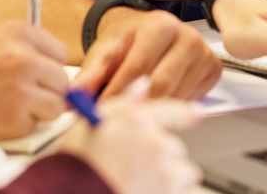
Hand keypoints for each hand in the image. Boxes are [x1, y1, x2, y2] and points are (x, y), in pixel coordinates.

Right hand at [0, 22, 67, 144]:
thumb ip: (29, 48)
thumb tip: (59, 68)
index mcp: (20, 32)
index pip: (60, 54)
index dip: (50, 68)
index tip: (40, 76)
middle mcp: (23, 58)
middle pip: (62, 81)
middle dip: (48, 90)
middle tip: (26, 94)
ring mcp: (19, 90)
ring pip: (54, 106)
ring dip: (39, 110)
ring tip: (12, 105)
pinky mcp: (10, 119)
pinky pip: (33, 125)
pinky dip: (20, 126)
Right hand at [60, 77, 201, 193]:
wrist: (70, 192)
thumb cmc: (74, 167)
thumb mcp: (90, 126)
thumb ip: (123, 103)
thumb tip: (143, 85)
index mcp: (137, 122)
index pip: (171, 110)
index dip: (185, 112)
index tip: (196, 113)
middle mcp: (155, 145)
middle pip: (175, 147)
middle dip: (163, 159)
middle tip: (140, 171)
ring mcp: (164, 173)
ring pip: (183, 174)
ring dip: (171, 182)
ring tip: (144, 187)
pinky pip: (182, 193)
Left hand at [75, 8, 220, 99]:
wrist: (145, 30)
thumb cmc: (127, 40)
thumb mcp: (104, 51)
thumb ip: (89, 74)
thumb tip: (74, 98)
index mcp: (161, 25)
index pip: (138, 70)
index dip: (116, 95)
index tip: (101, 112)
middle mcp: (187, 36)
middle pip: (160, 87)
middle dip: (135, 106)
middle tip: (116, 118)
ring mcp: (203, 53)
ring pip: (175, 97)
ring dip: (153, 109)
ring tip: (134, 109)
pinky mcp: (212, 70)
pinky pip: (189, 100)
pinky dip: (171, 107)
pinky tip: (157, 101)